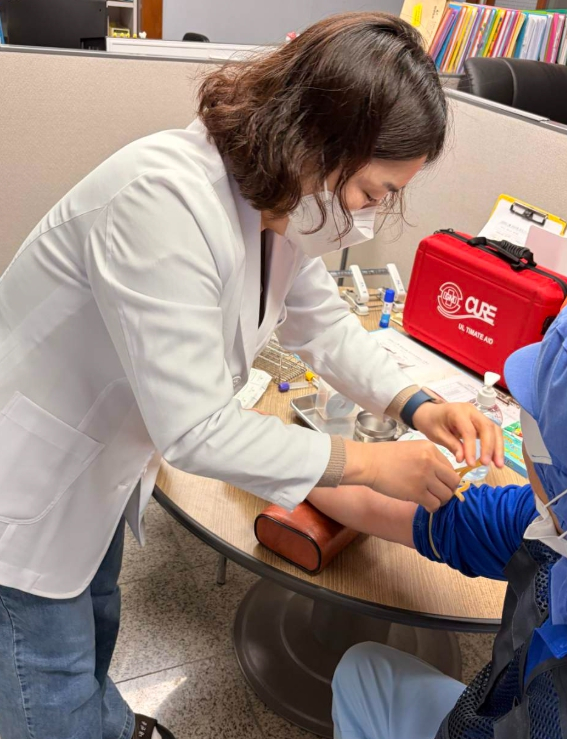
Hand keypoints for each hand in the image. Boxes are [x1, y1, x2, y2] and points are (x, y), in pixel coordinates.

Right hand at [344, 439, 460, 512]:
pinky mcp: (416, 492)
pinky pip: (434, 504)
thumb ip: (428, 458)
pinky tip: (424, 505)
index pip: (451, 468)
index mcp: (430, 449)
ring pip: (446, 495)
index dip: (446, 478)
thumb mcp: (411, 449)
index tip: (439, 484)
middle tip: (438, 494)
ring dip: (440, 500)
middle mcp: (431, 461)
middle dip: (448, 490)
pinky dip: (431, 507)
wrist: (368, 463)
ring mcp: (424, 477)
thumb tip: (441, 475)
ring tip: (430, 500)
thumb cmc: (385, 456)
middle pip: (453, 482)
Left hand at [413, 401, 504, 468]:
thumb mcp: (437, 434)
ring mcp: (478, 414)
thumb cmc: (432, 422)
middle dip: (490, 447)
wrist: (430, 413)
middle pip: (487, 427)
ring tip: (498, 465)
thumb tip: (463, 460)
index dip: (472, 448)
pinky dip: (496, 445)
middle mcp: (471, 410)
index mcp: (457, 411)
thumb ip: (451, 445)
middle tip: (487, 464)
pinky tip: (496, 458)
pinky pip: (493, 432)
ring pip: (494, 429)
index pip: (469, 431)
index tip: (471, 464)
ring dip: (498, 447)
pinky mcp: (481, 421)